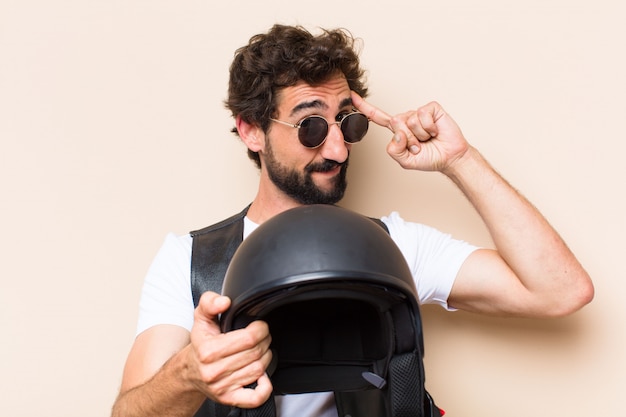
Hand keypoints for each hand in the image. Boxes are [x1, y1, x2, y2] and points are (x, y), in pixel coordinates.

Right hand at [186, 292, 272, 407]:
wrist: (189, 371)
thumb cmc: (200, 344)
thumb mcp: (201, 318)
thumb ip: (210, 303)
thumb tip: (224, 302)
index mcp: (208, 350)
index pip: (249, 339)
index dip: (261, 329)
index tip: (260, 326)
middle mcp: (213, 371)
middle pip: (256, 353)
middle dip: (265, 341)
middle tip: (262, 336)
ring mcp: (222, 387)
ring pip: (258, 370)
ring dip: (265, 358)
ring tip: (260, 350)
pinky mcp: (229, 399)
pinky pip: (254, 398)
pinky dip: (264, 388)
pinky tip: (263, 377)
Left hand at [351, 91, 469, 172]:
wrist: (450, 158)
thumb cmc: (429, 158)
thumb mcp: (405, 161)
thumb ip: (394, 151)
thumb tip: (397, 133)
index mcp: (397, 130)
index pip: (378, 117)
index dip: (365, 108)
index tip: (352, 96)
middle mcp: (406, 118)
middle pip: (395, 123)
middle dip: (408, 139)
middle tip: (419, 146)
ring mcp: (418, 112)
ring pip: (410, 121)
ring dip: (420, 136)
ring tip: (428, 139)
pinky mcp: (431, 108)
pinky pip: (423, 115)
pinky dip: (429, 128)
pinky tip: (435, 131)